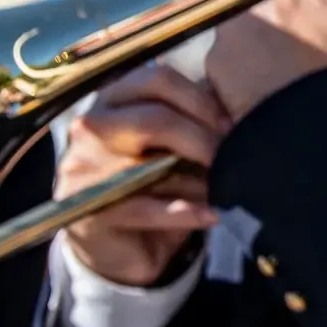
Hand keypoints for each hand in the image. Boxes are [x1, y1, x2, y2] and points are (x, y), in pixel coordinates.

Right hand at [57, 64, 230, 285]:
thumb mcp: (172, 144)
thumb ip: (193, 120)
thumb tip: (242, 110)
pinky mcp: (87, 208)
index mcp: (114, 98)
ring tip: (228, 190)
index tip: (233, 125)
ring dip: (199, 181)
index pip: (158, 80)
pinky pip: (146, 208)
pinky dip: (186, 213)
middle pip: (155, 119)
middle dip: (204, 140)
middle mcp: (91, 126)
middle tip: (235, 159)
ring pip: (152, 166)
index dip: (203, 101)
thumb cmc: (155, 182)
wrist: (120, 247)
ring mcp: (83, 167)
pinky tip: (213, 216)